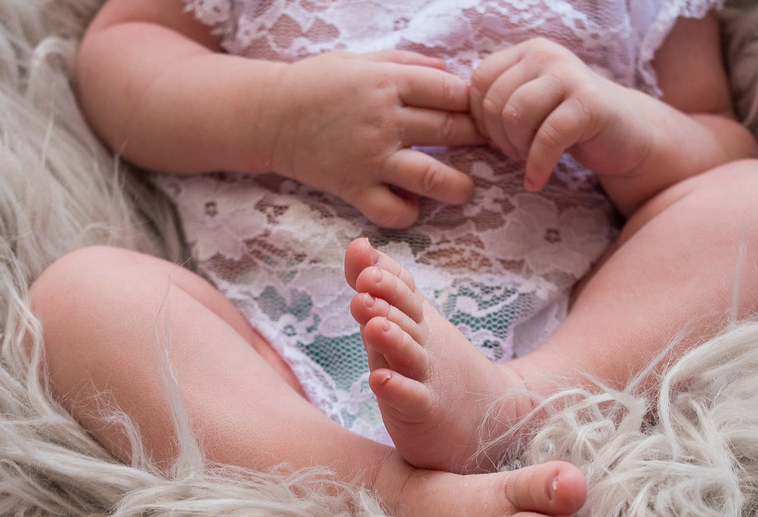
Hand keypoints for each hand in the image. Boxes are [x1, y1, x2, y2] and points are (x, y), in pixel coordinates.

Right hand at [267, 50, 483, 228]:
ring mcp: (369, 157)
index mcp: (388, 82)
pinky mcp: (353, 187)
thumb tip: (451, 71)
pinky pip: (392, 210)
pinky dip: (409, 213)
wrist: (269, 116)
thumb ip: (407, 63)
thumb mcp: (362, 60)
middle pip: (451, 131)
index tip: (482, 113)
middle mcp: (383, 120)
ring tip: (465, 190)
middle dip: (478, 140)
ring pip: (430, 177)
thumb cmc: (317, 84)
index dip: (474, 103)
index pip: (451, 92)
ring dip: (457, 187)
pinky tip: (413, 205)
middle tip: (488, 149)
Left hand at [470, 38, 655, 190]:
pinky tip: (539, 180)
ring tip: (529, 163)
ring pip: (515, 114)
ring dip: (517, 150)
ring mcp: (569, 76)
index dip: (480, 119)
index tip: (498, 141)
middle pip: (494, 101)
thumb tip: (459, 120)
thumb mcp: (532, 106)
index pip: (479, 82)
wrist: (628, 136)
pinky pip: (547, 138)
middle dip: (499, 139)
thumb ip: (500, 102)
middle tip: (517, 156)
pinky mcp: (589, 104)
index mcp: (527, 53)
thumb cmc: (571, 125)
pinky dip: (537, 166)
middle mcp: (546, 56)